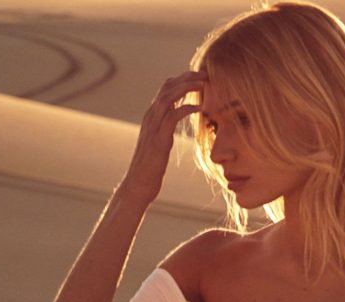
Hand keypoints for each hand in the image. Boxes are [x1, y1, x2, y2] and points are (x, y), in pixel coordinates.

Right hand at [118, 70, 204, 203]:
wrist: (139, 184)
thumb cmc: (152, 166)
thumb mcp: (160, 142)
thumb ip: (166, 128)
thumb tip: (177, 120)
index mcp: (151, 116)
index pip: (166, 88)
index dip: (183, 79)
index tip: (201, 76)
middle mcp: (150, 117)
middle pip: (167, 87)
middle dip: (187, 77)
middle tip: (206, 74)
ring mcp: (152, 127)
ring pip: (168, 97)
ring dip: (187, 88)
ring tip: (205, 84)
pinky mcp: (158, 139)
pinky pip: (172, 117)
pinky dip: (186, 109)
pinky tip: (200, 108)